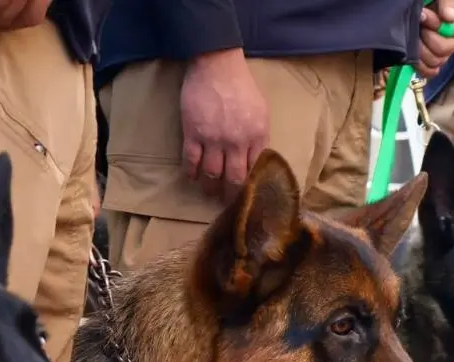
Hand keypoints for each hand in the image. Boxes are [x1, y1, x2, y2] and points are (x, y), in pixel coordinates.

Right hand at [180, 49, 269, 199]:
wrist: (216, 65)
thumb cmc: (241, 85)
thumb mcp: (261, 110)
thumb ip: (260, 135)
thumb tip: (258, 157)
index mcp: (257, 136)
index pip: (255, 171)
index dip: (251, 186)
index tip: (248, 196)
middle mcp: (237, 142)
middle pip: (234, 179)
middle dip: (231, 196)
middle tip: (228, 204)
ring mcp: (213, 139)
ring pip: (212, 174)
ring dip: (210, 187)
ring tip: (209, 192)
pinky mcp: (193, 133)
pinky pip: (191, 161)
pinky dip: (191, 173)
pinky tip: (192, 177)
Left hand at [415, 0, 453, 78]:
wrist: (415, 7)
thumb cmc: (430, 1)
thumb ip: (448, 2)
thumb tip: (450, 18)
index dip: (439, 25)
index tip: (424, 14)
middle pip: (447, 48)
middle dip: (429, 37)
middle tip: (418, 27)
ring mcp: (444, 53)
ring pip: (437, 61)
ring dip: (422, 50)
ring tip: (414, 38)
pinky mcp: (431, 62)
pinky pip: (430, 72)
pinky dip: (421, 66)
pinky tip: (414, 56)